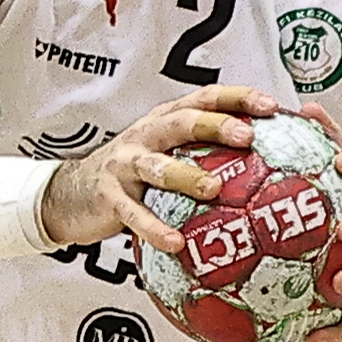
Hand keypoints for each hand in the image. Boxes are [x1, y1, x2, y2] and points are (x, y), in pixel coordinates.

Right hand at [40, 87, 283, 253]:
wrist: (70, 193)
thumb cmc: (131, 174)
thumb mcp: (165, 154)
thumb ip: (202, 155)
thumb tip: (264, 168)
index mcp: (165, 121)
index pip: (205, 99)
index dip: (237, 99)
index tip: (270, 106)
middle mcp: (146, 136)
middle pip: (182, 122)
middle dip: (214, 125)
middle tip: (246, 136)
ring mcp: (126, 165)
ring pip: (158, 167)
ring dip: (187, 176)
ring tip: (214, 188)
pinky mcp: (110, 197)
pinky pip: (135, 214)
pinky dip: (155, 229)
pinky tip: (175, 243)